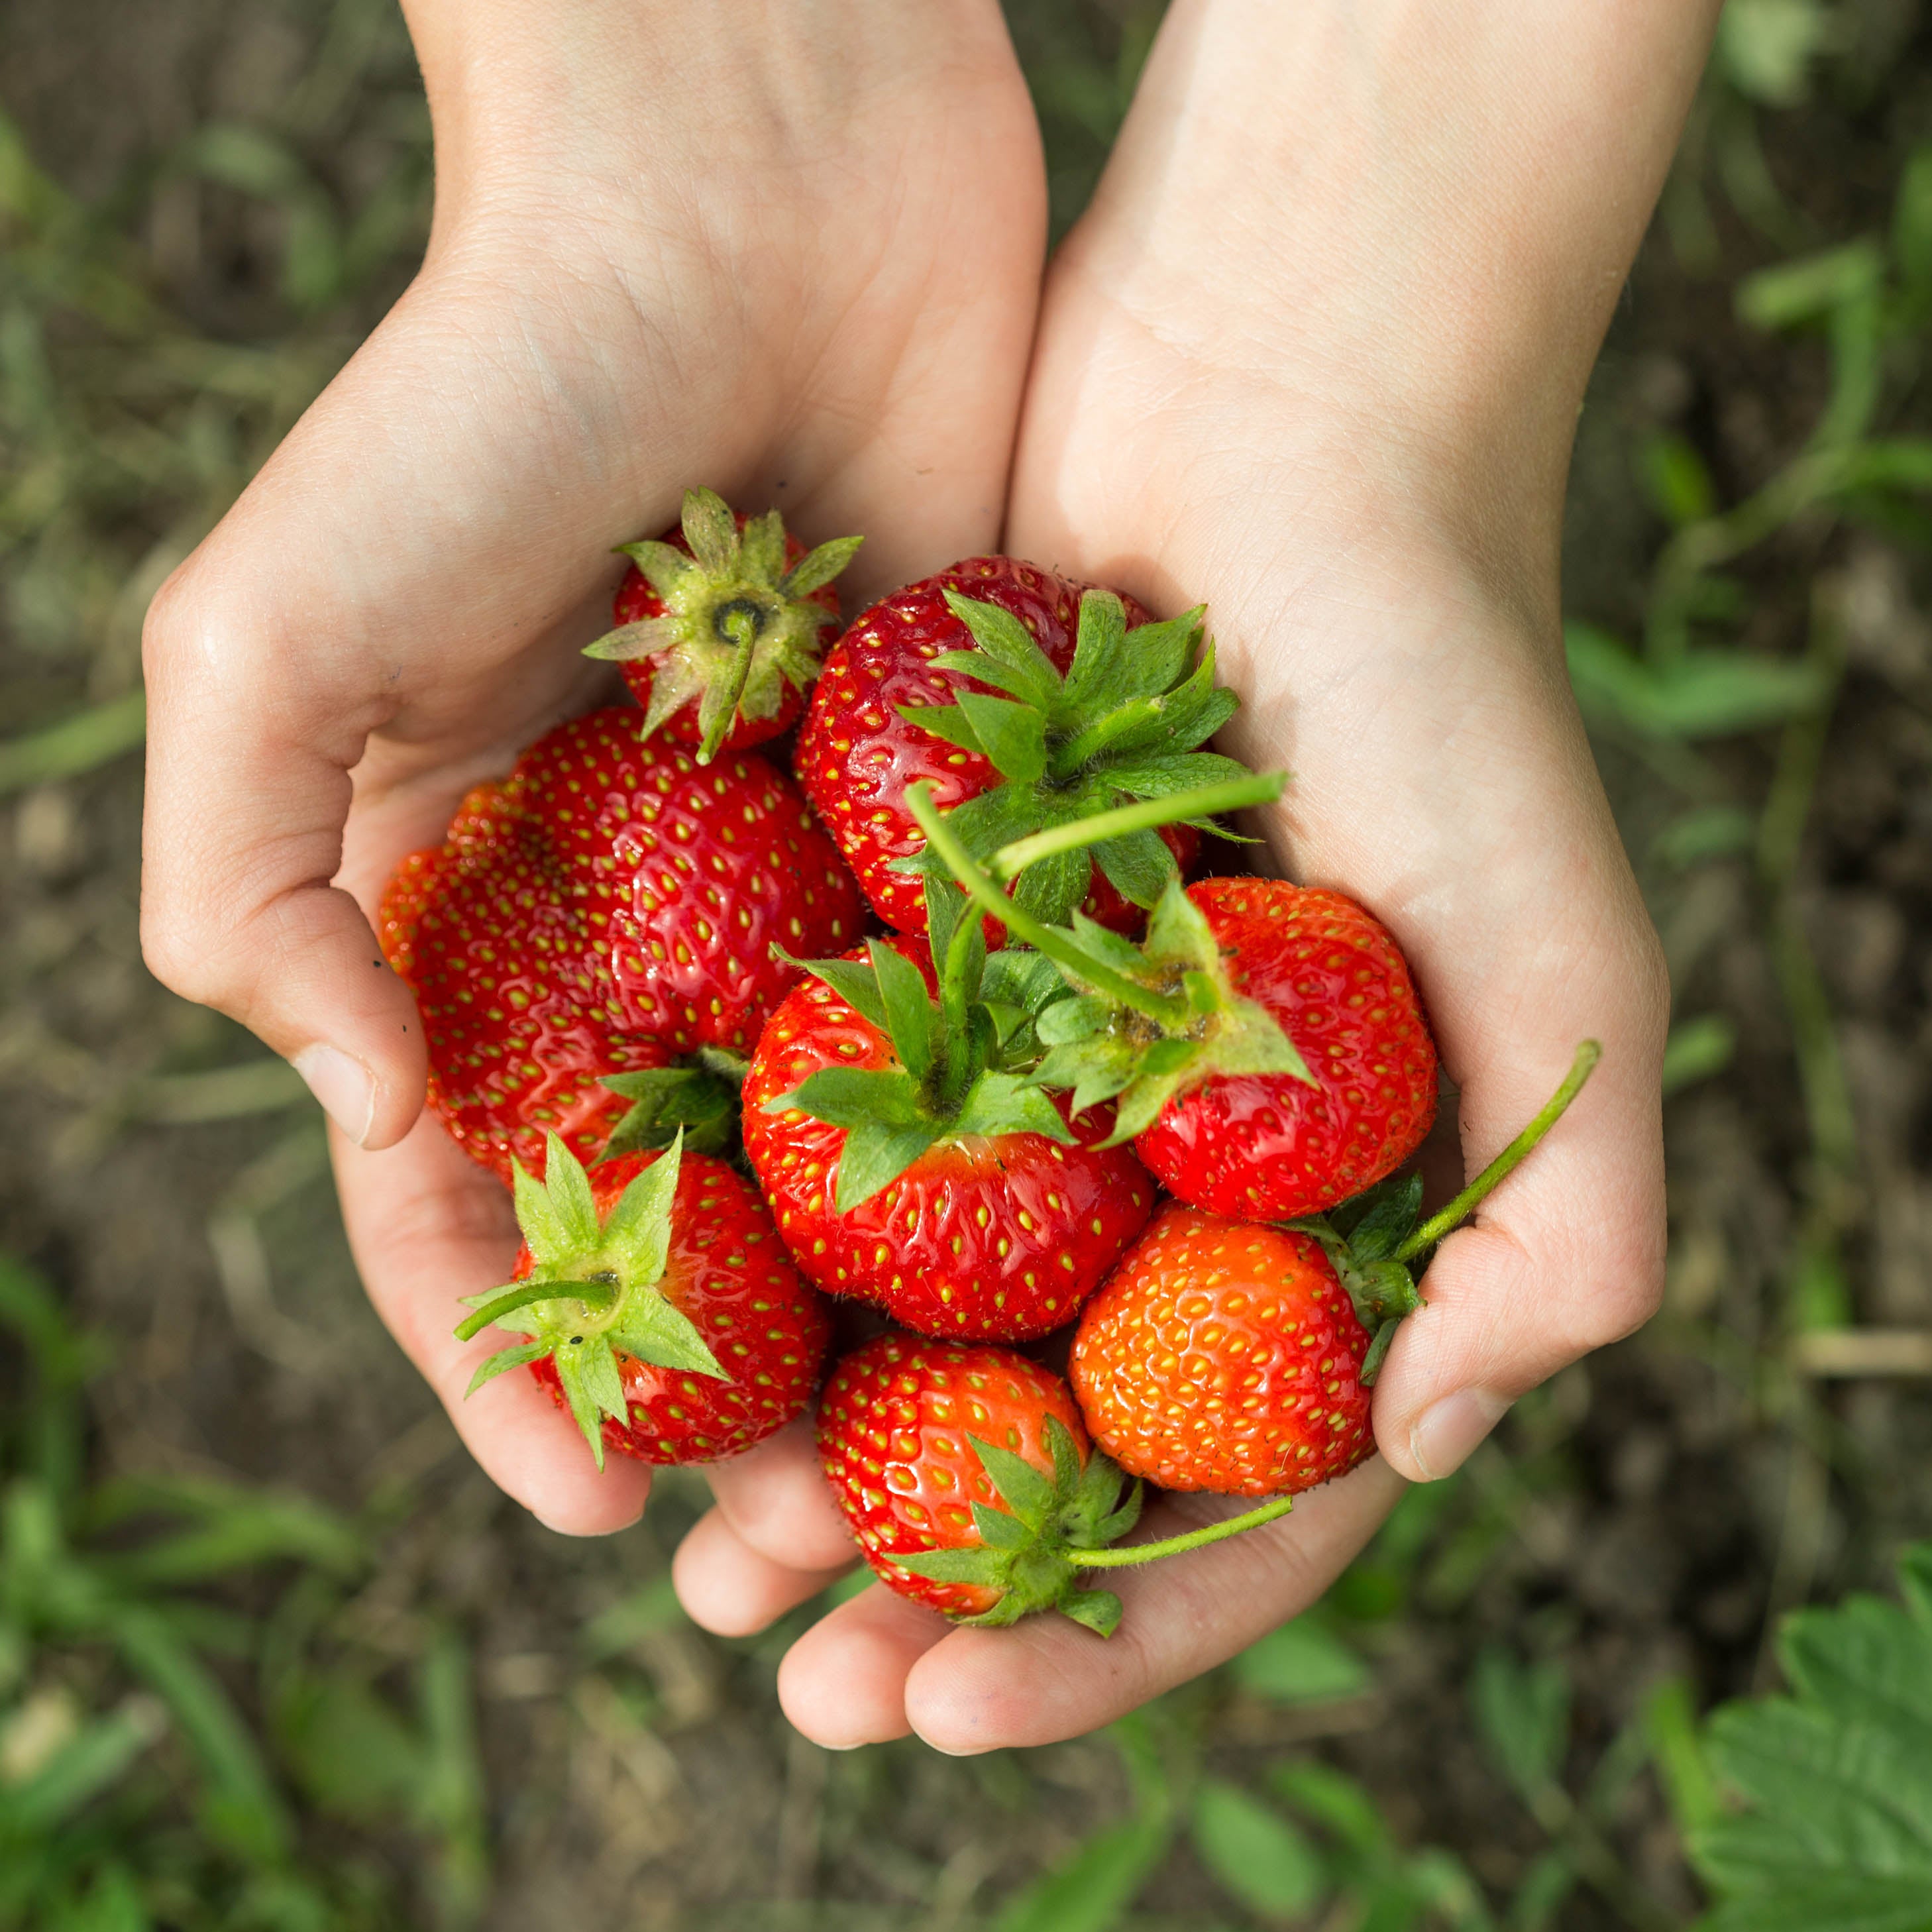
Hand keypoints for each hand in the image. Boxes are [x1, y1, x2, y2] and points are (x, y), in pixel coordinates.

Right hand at [139, 0, 1045, 1533]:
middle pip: (679, 1220)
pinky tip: (1068, 1287)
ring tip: (929, 1480)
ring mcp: (811, 888)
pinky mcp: (961, 827)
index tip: (594, 1501)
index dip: (516, 1364)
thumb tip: (359, 1110)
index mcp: (472, 914)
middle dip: (719, 1388)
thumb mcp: (278, 631)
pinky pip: (993, 1024)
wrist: (751, 183)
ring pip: (850, 1165)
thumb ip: (257, 878)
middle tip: (788, 1547)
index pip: (474, 1197)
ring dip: (877, 1327)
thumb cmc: (489, 386)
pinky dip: (1017, 1154)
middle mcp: (643, 927)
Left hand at [673, 0, 1715, 1747]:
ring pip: (912, 1324)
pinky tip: (647, 1342)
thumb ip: (1563, 1224)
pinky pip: (824, 1140)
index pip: (1230, 1497)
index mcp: (1336, 1215)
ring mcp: (1049, 1075)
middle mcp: (1185, 1171)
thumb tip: (1416, 1452)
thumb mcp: (1561, 964)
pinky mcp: (929, 965)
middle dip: (923, 1588)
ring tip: (694, 1567)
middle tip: (782, 1676)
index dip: (1105, 1635)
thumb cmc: (1442, 683)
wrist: (1269, 430)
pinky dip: (749, 1252)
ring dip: (810, 1460)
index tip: (946, 1714)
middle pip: (1045, 1442)